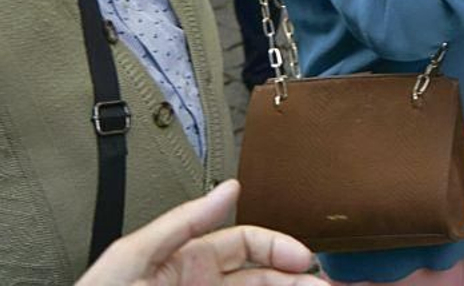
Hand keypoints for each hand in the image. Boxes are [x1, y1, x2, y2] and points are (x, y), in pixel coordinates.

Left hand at [74, 179, 323, 285]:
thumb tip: (230, 188)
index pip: (248, 245)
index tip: (304, 259)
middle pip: (265, 278)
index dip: (280, 248)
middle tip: (328, 285)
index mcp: (191, 259)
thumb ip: (185, 220)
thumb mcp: (135, 254)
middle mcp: (205, 284)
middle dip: (299, 278)